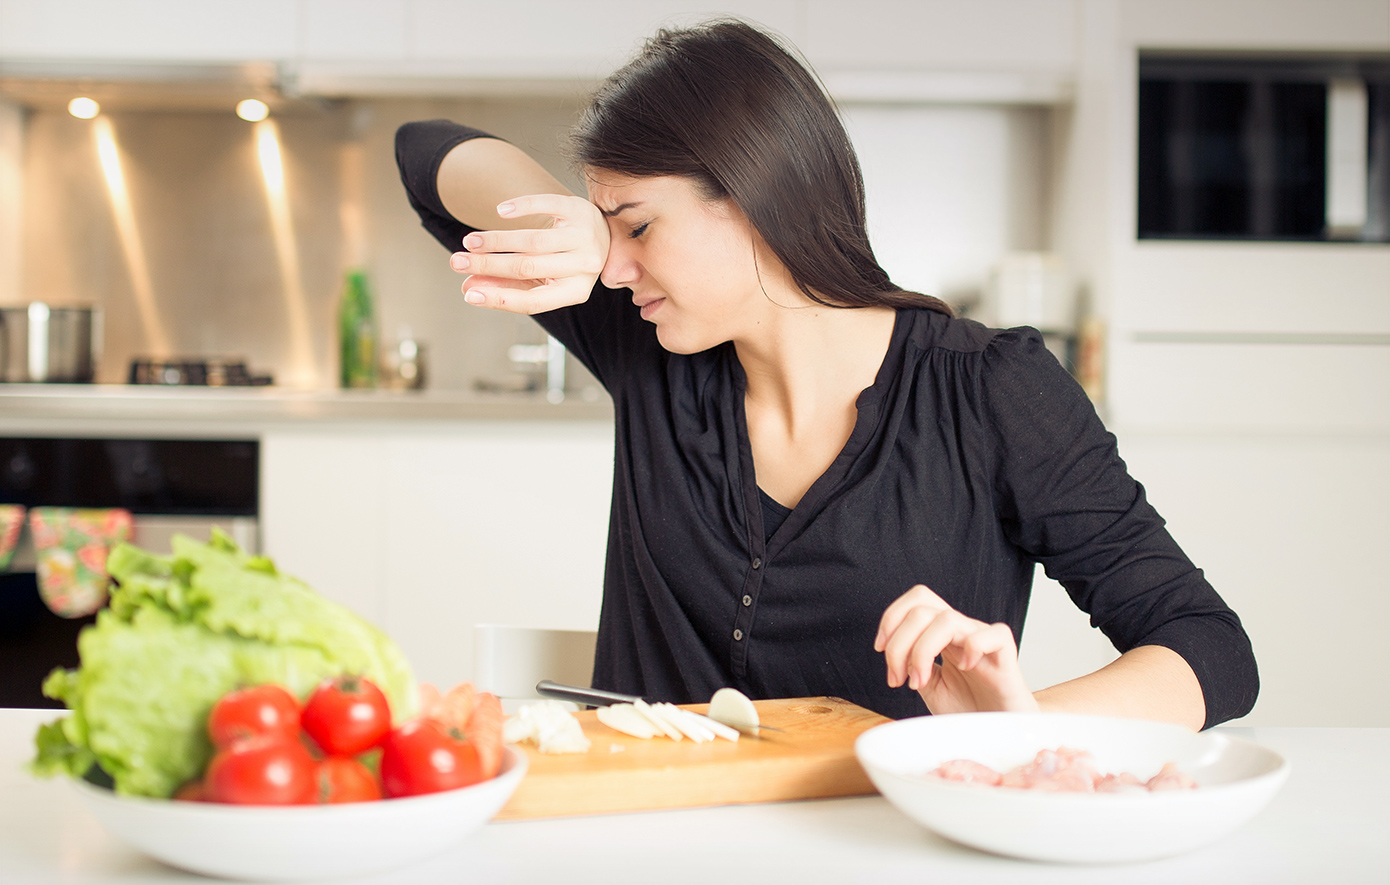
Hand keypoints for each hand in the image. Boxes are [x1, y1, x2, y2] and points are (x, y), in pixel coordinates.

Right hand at [448, 193, 608, 314]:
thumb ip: (508, 286)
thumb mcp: (544, 280)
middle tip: (457, 262)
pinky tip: (500, 211)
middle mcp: (585, 265)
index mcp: (576, 291)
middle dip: (488, 265)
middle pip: (528, 267)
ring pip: (533, 240)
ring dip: (496, 240)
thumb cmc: (564, 263)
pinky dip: (522, 207)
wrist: (600, 234)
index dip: (499, 299)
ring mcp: (584, 236)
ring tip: (470, 242)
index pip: (534, 302)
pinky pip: (547, 205)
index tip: (468, 294)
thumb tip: (469, 289)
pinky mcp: (578, 208)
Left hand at [874, 584, 1038, 715]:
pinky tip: (965, 668)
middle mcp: (961, 632)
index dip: (891, 618)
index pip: (917, 602)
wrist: (1000, 732)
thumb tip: (893, 657)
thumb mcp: (930, 688)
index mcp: (942, 635)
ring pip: (947, 619)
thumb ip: (912, 667)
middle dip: (898, 644)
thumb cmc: (970, 708)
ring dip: (922, 651)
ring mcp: (983, 641)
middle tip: (898, 679)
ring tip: (920, 682)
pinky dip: (973, 647)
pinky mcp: (1006, 656)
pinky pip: (994, 634)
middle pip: (922, 609)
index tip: (880, 650)